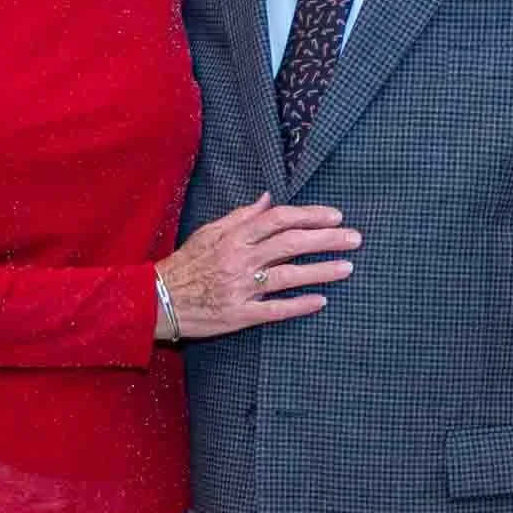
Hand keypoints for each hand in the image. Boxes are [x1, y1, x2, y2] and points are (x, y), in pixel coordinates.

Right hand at [156, 192, 359, 339]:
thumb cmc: (187, 263)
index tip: (335, 216)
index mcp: (234, 236)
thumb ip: (241, 215)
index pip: (279, 219)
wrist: (158, 299)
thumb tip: (268, 198)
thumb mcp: (209, 231)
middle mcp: (240, 259)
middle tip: (354, 238)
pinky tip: (321, 301)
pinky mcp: (239, 315)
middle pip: (290, 244)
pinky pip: (274, 310)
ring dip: (321, 271)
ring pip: (288, 276)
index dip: (310, 216)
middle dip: (326, 239)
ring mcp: (241, 288)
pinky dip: (299, 305)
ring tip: (347, 268)